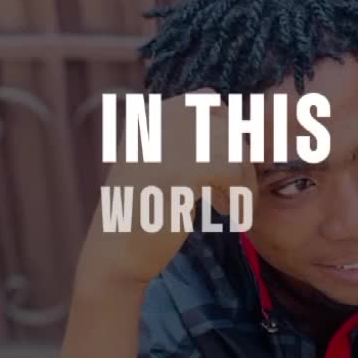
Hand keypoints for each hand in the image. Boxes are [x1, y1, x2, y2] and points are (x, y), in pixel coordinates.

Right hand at [78, 91, 255, 287]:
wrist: (115, 255)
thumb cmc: (141, 218)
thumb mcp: (157, 166)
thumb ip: (185, 142)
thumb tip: (236, 128)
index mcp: (149, 117)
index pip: (208, 101)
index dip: (226, 135)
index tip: (223, 172)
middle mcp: (156, 122)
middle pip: (227, 124)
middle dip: (239, 161)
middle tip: (227, 196)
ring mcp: (165, 145)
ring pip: (235, 147)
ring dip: (243, 181)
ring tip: (228, 207)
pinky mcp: (179, 173)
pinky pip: (233, 169)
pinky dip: (241, 195)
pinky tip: (229, 215)